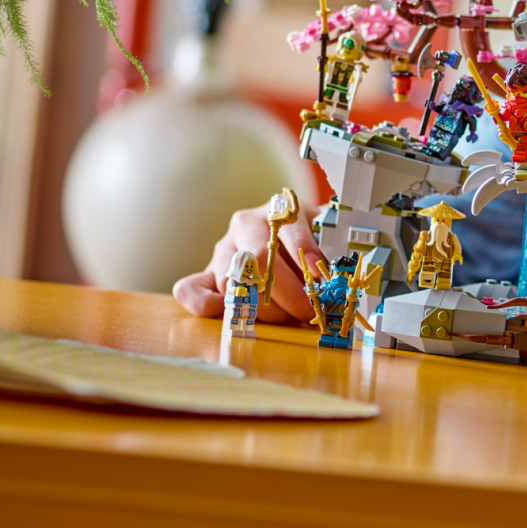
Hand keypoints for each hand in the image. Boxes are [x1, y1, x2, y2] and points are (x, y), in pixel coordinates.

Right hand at [172, 206, 327, 324]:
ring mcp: (223, 250)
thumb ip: (328, 247)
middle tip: (310, 311)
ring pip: (234, 281)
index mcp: (277, 210)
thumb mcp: (322, 234)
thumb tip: (337, 273)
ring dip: (265, 308)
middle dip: (290, 293)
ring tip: (288, 317)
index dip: (304, 251)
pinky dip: (204, 304)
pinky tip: (227, 313)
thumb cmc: (305, 240)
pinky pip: (190, 289)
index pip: (288, 228)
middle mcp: (245, 225)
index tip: (318, 274)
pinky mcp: (206, 273)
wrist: (278, 236)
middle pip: (260, 259)